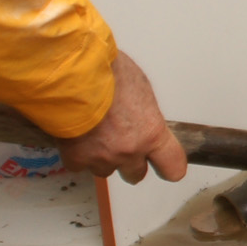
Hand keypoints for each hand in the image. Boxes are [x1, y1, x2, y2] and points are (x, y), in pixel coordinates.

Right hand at [56, 51, 187, 183]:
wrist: (73, 73)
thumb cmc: (107, 71)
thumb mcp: (140, 88)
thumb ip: (143, 115)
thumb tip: (140, 119)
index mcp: (151, 133)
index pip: (173, 168)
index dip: (168, 167)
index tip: (163, 164)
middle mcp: (130, 151)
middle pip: (136, 173)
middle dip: (130, 162)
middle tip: (120, 143)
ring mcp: (102, 158)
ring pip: (105, 170)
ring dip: (101, 157)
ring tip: (94, 132)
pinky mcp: (77, 158)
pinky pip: (80, 164)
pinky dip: (77, 153)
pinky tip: (75, 134)